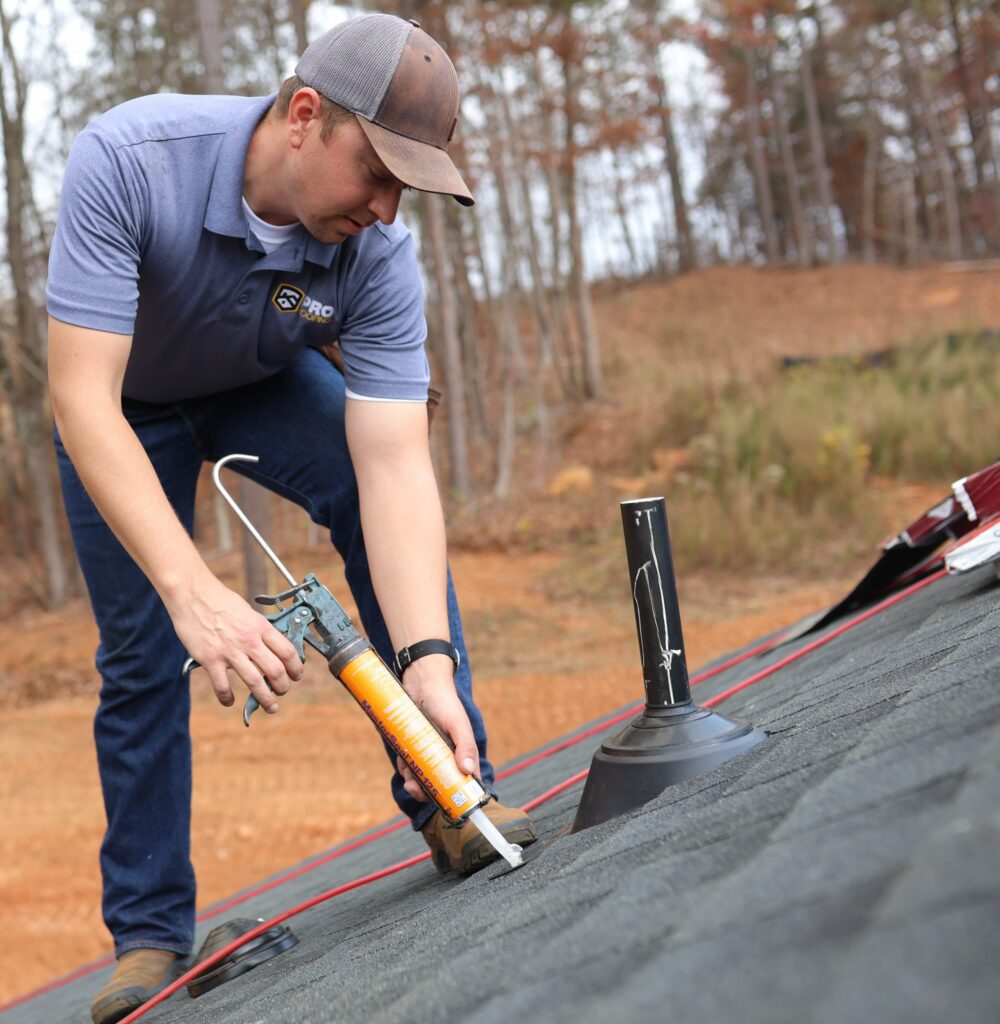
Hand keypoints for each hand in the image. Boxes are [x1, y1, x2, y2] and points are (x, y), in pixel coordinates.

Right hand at [168, 573, 302, 713]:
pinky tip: (230, 701)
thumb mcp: (248, 612)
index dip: (296, 667)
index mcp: (260, 627)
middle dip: (283, 686)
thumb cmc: (220, 600)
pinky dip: (227, 698)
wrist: (192, 594)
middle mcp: (249, 640)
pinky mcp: (210, 659)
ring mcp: (229, 651)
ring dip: (265, 698)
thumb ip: (259, 630)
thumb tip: (271, 646)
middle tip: (283, 691)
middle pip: (276, 670)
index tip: (296, 675)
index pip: (287, 651)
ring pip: (254, 681)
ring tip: (270, 706)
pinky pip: (222, 686)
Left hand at [394, 655, 478, 801]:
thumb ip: (465, 745)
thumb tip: (468, 771)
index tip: (446, 803)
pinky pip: (409, 765)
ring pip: (422, 778)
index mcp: (463, 753)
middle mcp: (447, 756)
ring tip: (406, 773)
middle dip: (427, 792)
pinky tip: (402, 758)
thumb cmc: (444, 701)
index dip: (457, 795)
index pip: (466, 781)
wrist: (421, 682)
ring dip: (412, 780)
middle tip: (414, 789)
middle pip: (440, 784)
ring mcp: (430, 753)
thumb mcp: (457, 722)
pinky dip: (404, 766)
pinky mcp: (414, 748)